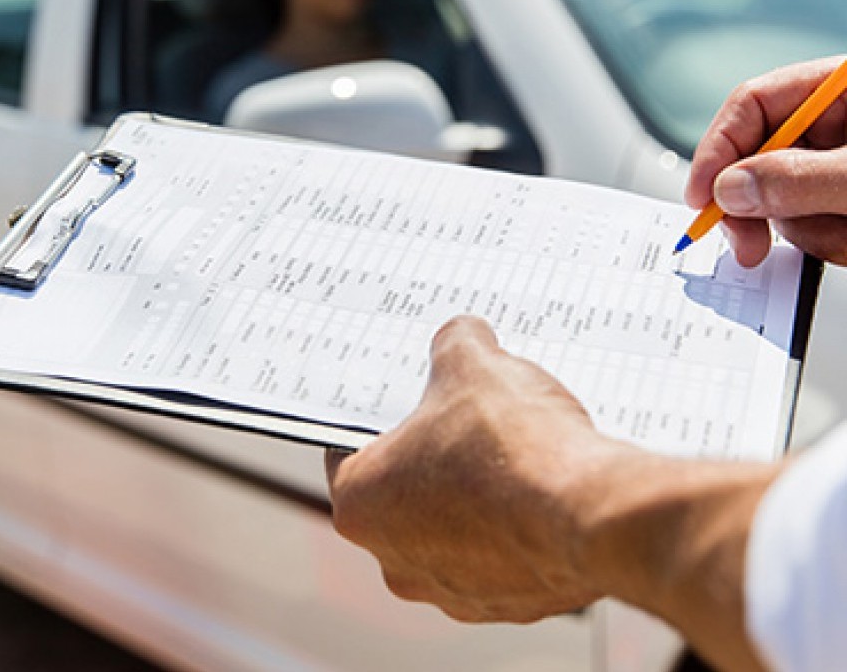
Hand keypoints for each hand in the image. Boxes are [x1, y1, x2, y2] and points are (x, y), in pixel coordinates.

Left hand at [325, 317, 777, 671]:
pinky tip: (544, 490)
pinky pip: (504, 557)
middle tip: (466, 419)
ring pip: (455, 529)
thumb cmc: (512, 446)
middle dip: (433, 456)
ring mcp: (453, 593)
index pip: (350, 449)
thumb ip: (455, 344)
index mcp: (360, 504)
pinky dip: (519, 528)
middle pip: (404, 493)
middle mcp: (395, 561)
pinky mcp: (509, 606)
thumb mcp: (472, 364)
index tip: (408, 399)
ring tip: (515, 453)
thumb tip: (462, 336)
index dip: (381, 416)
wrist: (592, 514)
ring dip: (477, 496)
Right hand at [686, 56, 846, 266]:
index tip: (701, 196)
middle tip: (748, 245)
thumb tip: (730, 190)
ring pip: (786, 203)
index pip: (753, 103)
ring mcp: (842, 169)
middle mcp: (839, 125)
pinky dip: (834, 243)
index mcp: (842, 89)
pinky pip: (816, 228)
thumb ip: (801, 177)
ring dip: (811, 231)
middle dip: (756, 207)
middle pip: (760, 158)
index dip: (718, 149)